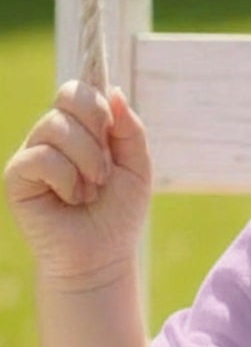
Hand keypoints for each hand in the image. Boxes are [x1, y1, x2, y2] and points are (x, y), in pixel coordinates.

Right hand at [4, 82, 151, 288]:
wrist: (102, 256)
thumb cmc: (118, 214)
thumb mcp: (136, 167)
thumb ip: (130, 128)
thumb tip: (113, 90)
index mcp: (80, 129)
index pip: (78, 90)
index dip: (97, 103)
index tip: (111, 130)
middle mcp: (52, 136)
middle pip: (68, 98)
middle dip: (97, 134)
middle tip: (104, 172)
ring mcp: (33, 153)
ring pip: (56, 127)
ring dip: (86, 162)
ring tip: (90, 191)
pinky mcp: (17, 175)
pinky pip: (42, 157)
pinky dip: (67, 179)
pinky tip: (71, 199)